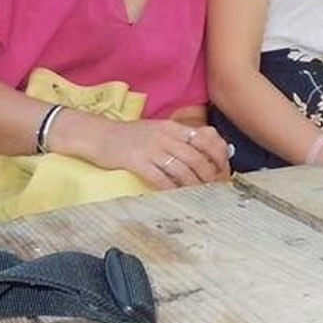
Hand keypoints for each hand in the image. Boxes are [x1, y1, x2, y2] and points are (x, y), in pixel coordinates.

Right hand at [87, 118, 231, 189]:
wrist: (98, 135)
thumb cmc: (129, 136)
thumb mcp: (157, 130)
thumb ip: (178, 139)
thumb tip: (202, 154)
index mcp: (172, 127)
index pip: (204, 138)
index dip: (218, 154)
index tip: (224, 168)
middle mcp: (164, 135)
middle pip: (196, 156)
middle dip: (209, 174)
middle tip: (215, 187)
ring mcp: (150, 148)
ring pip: (181, 168)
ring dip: (194, 184)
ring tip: (201, 194)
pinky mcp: (136, 161)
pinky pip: (159, 177)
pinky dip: (171, 188)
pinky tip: (177, 195)